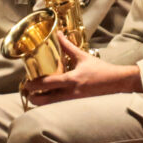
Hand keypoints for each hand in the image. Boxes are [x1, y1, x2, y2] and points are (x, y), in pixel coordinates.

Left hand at [24, 35, 141, 105]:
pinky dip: (51, 105)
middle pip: (44, 100)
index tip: (26, 83)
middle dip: (33, 98)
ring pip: (50, 107)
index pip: (47, 84)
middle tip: (28, 92)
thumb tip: (58, 35)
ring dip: (41, 102)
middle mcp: (71, 93)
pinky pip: (58, 108)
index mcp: (72, 79)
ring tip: (36, 96)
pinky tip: (49, 101)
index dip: (33, 85)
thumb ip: (68, 47)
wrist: (116, 82)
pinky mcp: (76, 107)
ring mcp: (73, 102)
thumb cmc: (100, 69)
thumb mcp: (83, 57)